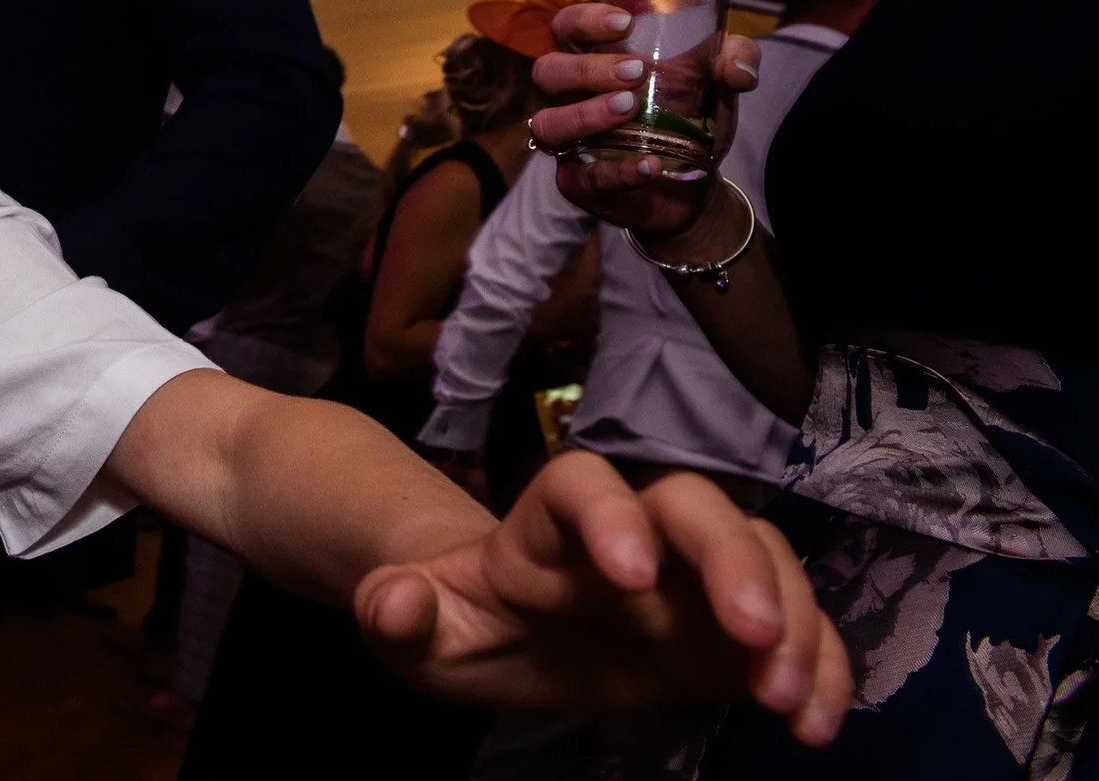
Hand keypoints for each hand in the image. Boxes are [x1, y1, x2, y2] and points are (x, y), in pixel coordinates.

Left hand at [357, 453, 846, 745]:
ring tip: (783, 700)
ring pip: (762, 557)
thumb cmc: (464, 619)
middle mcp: (635, 528)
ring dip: (790, 620)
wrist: (510, 633)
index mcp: (550, 521)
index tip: (631, 575)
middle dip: (732, 561)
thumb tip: (390, 603)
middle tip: (752, 634)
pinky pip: (798, 628)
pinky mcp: (736, 627)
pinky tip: (815, 726)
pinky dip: (821, 667)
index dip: (611, 516)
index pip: (583, 486)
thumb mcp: (419, 628)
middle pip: (695, 507)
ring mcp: (694, 574)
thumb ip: (402, 613)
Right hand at [528, 3, 759, 243]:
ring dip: (585, 113)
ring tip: (629, 108)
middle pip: (547, 71)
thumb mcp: (718, 83)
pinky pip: (584, 178)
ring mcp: (570, 143)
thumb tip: (738, 69)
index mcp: (593, 61)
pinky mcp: (580, 184)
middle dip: (586, 69)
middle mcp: (570, 99)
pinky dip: (618, 172)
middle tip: (635, 72)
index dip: (584, 20)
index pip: (566, 28)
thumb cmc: (691, 119)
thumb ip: (735, 59)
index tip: (625, 22)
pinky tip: (651, 166)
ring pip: (549, 123)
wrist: (697, 185)